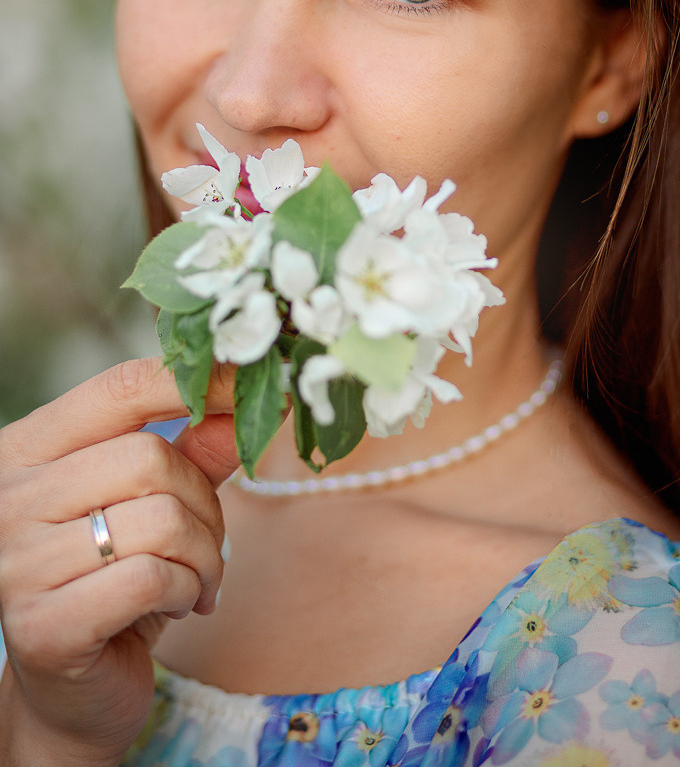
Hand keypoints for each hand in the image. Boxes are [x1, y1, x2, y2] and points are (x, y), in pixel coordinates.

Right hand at [0, 356, 239, 765]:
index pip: (122, 386)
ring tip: (195, 582)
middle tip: (209, 545)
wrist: (71, 691)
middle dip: (204, 505)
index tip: (260, 389)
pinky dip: (186, 593)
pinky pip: (151, 580)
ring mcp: (16, 561)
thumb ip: (195, 450)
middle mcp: (10, 496)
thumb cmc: (114, 581)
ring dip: (203, 557)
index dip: (201, 382)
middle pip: (149, 459)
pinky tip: (176, 608)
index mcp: (30, 447)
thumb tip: (252, 399)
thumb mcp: (155, 504)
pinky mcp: (40, 625)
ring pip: (160, 521)